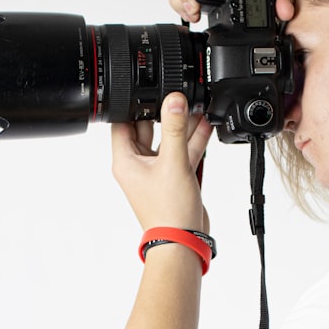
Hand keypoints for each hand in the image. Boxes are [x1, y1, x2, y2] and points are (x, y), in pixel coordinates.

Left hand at [111, 93, 213, 232]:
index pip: (123, 123)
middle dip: (164, 112)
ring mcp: (157, 170)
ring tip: (196, 105)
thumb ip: (175, 128)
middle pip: (148, 128)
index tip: (149, 89)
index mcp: (126, 160)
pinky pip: (182, 152)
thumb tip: (173, 100)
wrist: (184, 239)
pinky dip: (192, 140)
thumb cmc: (168, 211)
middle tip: (178, 95)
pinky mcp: (174, 177)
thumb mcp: (173, 162)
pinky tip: (205, 124)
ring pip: (168, 139)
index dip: (133, 105)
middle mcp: (138, 164)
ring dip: (182, 125)